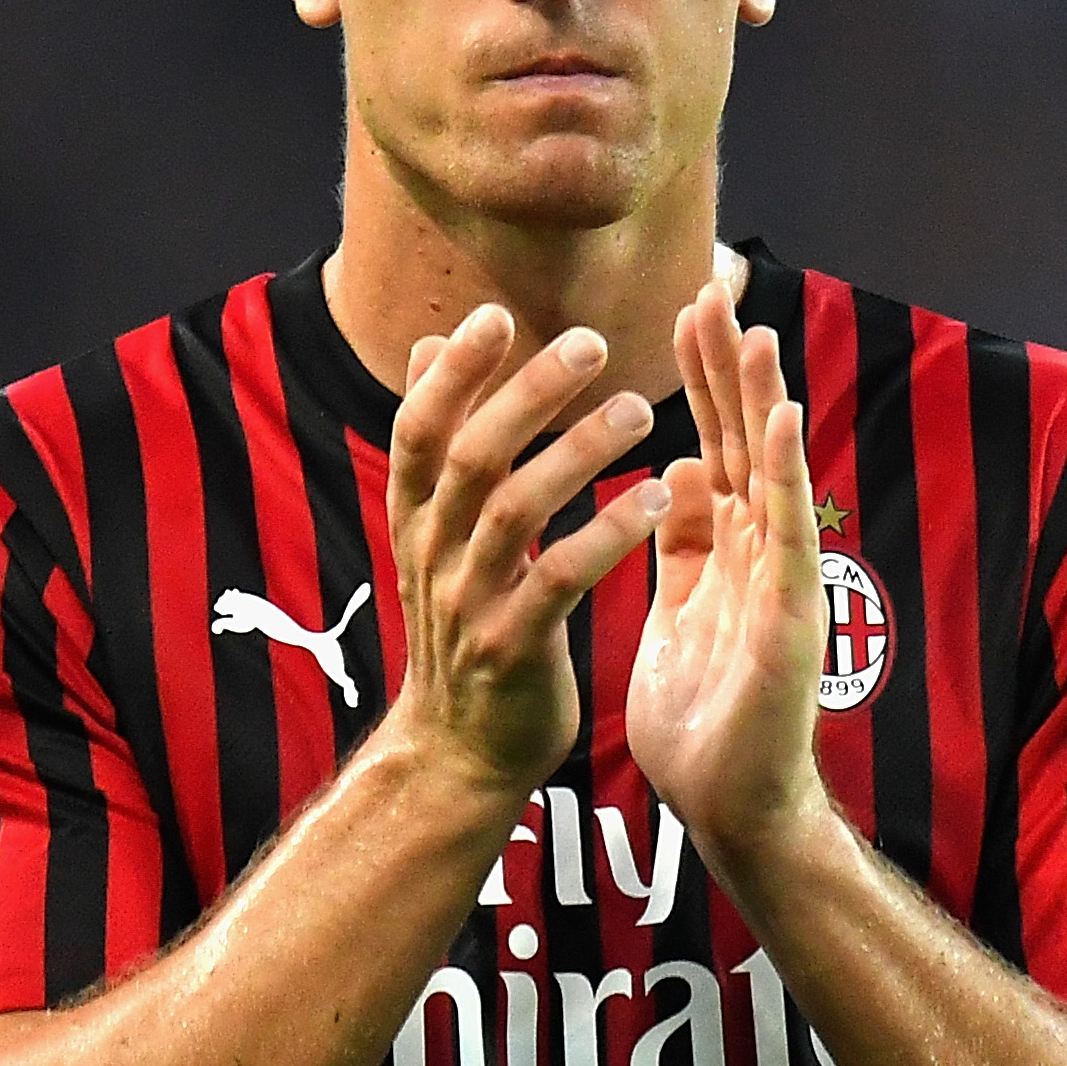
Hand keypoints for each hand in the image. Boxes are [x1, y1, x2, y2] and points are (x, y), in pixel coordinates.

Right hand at [385, 305, 675, 799]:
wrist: (458, 750)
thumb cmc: (463, 622)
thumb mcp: (434, 533)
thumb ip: (438, 442)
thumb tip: (429, 343)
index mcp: (414, 518)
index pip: (418, 428)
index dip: (453, 372)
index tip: (495, 314)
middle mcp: (432, 553)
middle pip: (472, 456)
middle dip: (528, 393)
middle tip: (590, 343)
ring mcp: (467, 603)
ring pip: (516, 510)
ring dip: (578, 452)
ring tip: (639, 409)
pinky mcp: (512, 648)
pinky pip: (559, 579)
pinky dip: (604, 533)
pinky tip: (651, 498)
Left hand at [624, 258, 830, 870]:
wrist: (728, 809)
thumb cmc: (704, 723)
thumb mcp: (676, 615)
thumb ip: (681, 546)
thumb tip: (674, 470)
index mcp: (727, 551)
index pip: (712, 445)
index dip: (701, 380)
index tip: (686, 308)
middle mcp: (760, 554)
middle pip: (741, 441)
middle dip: (727, 366)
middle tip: (712, 285)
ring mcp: (781, 580)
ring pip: (770, 473)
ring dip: (762, 399)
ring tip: (754, 329)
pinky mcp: (790, 615)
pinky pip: (787, 533)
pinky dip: (783, 474)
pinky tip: (779, 420)